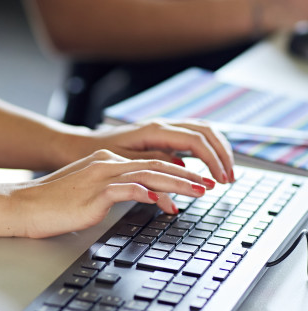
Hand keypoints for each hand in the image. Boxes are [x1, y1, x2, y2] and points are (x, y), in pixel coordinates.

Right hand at [13, 149, 215, 238]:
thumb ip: (117, 188)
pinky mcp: (94, 191)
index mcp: (108, 162)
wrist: (25, 204)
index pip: (150, 162)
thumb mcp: (91, 189)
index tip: (195, 180)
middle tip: (208, 183)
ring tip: (200, 191)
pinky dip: (147, 193)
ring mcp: (101, 176)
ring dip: (177, 182)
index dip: (177, 171)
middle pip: (156, 165)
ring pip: (148, 174)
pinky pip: (127, 189)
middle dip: (187, 175)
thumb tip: (143, 194)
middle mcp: (108, 164)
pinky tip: (163, 201)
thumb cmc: (57, 201)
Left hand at [80, 120, 233, 183]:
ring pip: (202, 131)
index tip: (221, 180)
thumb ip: (154, 165)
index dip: (213, 159)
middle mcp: (162, 125)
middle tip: (230, 178)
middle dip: (222, 153)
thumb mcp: (125, 162)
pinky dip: (206, 150)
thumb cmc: (100, 153)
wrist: (84, 145)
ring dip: (218, 150)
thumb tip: (182, 172)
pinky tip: (209, 164)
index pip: (195, 140)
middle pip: (206, 131)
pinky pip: (191, 138)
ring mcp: (163, 129)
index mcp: (154, 130)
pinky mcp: (162, 136)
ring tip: (225, 172)